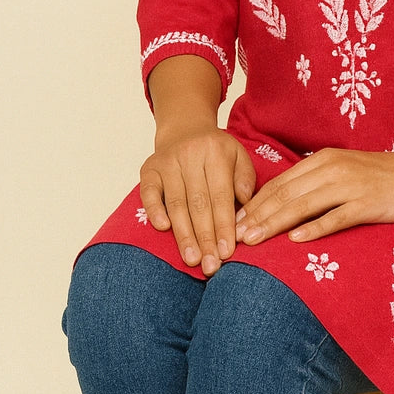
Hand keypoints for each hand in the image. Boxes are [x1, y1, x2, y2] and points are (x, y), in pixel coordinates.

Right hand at [139, 124, 257, 274]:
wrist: (185, 127)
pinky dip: (155, 210)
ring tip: (192, 259)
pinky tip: (163, 229)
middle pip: (199, 204)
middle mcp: (190, 156)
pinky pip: (149, 193)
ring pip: (176, 203)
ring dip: (184, 234)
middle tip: (210, 265)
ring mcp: (167, 162)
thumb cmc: (215, 151)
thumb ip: (245, 179)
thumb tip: (244, 207)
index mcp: (216, 153)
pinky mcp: (149, 169)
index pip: (221, 196)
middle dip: (205, 238)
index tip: (227, 253)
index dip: (224, 226)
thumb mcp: (238, 156)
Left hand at [233, 147, 393, 246]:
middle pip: (286, 195)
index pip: (279, 184)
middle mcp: (331, 170)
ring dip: (276, 224)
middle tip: (236, 237)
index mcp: (321, 161)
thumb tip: (280, 202)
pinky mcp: (366, 204)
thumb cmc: (376, 175)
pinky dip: (314, 228)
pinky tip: (296, 240)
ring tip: (256, 240)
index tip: (234, 222)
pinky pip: (336, 217)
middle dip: (258, 216)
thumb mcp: (340, 170)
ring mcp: (349, 186)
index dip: (255, 203)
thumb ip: (313, 182)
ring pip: (304, 206)